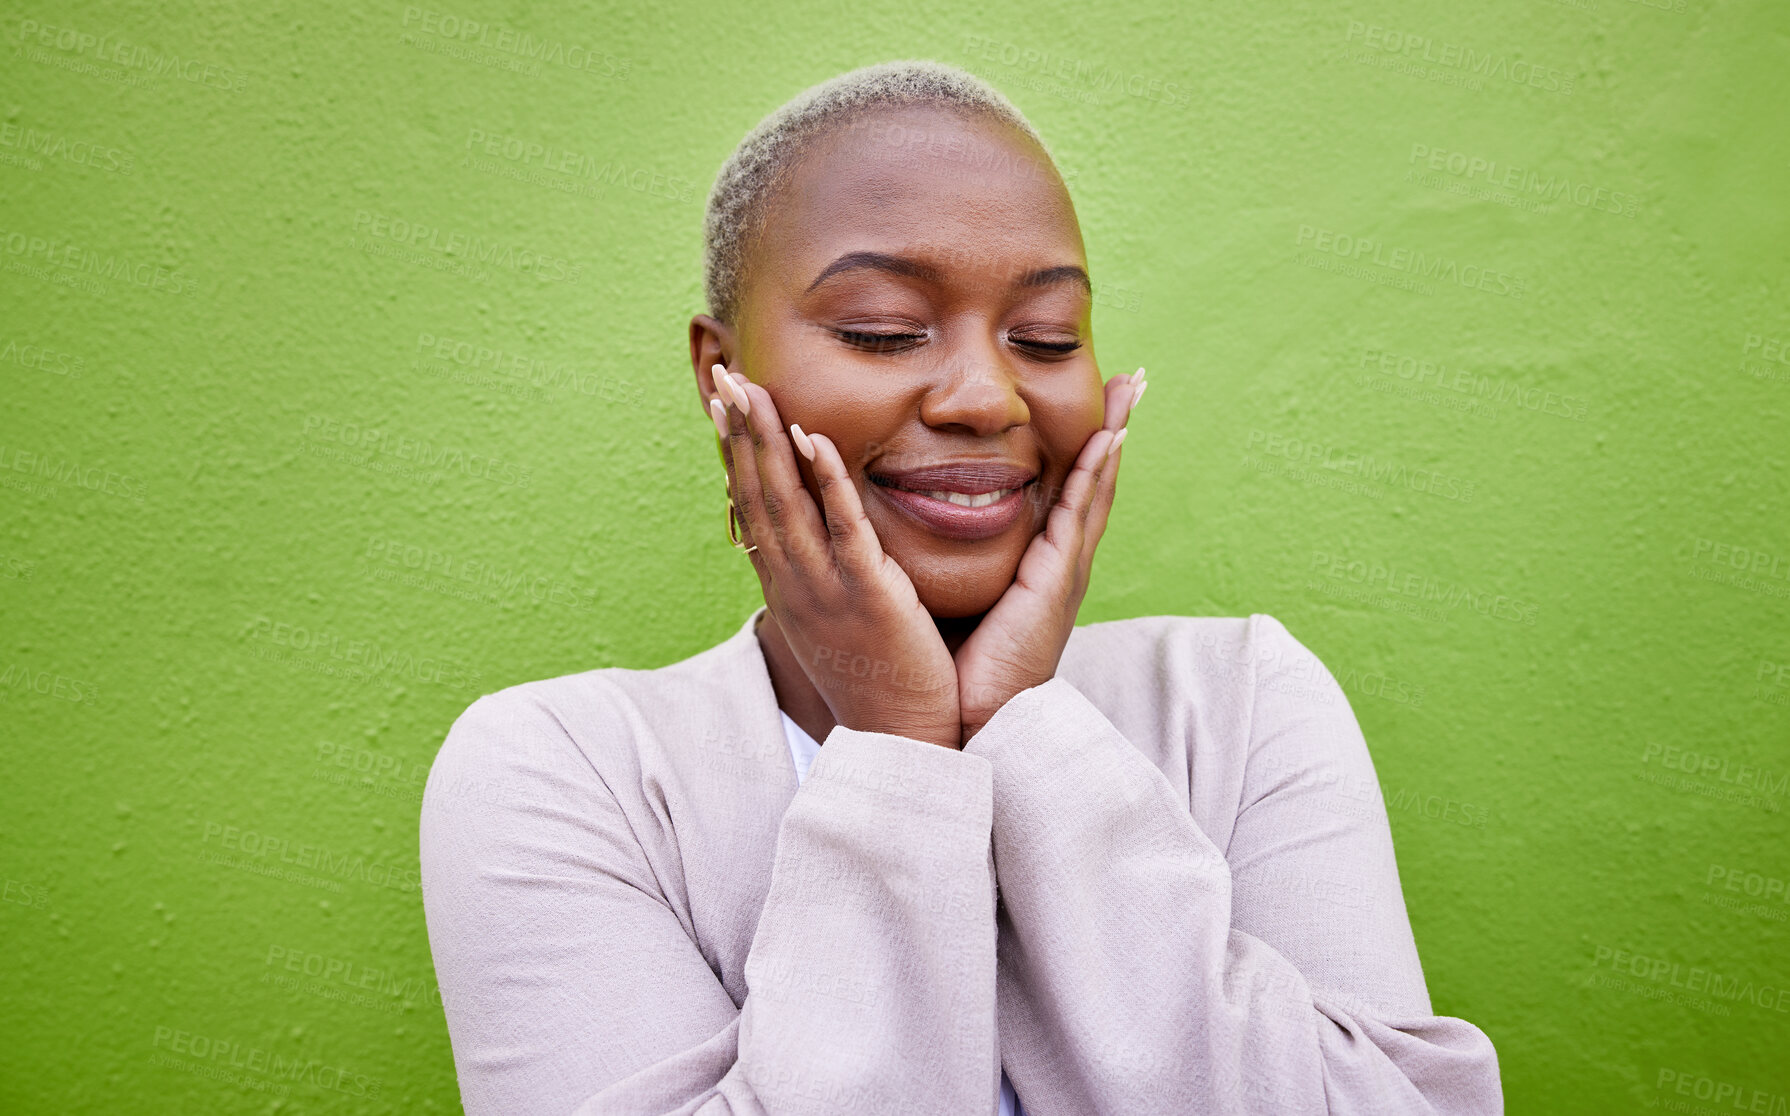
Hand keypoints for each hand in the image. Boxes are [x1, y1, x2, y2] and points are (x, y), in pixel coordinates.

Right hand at [712, 366, 963, 748]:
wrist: (901, 742)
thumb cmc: (878, 681)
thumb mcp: (838, 622)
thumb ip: (828, 576)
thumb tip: (824, 540)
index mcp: (788, 587)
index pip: (752, 507)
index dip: (736, 453)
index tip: (723, 405)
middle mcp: (794, 583)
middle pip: (756, 495)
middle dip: (738, 432)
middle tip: (722, 376)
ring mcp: (825, 588)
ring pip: (785, 503)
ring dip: (766, 442)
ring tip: (751, 389)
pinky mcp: (866, 594)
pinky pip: (841, 527)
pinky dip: (823, 480)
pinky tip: (811, 438)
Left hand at [952, 368, 1144, 743]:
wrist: (966, 720)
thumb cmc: (955, 669)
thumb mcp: (955, 598)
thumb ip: (950, 562)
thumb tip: (918, 525)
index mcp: (1036, 566)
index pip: (1063, 492)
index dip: (1080, 448)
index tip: (1093, 403)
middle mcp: (1058, 563)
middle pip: (1091, 480)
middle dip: (1112, 427)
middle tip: (1132, 378)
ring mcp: (1064, 570)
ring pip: (1094, 487)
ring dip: (1114, 434)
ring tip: (1131, 388)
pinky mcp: (1056, 581)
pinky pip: (1079, 514)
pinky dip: (1095, 472)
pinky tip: (1108, 437)